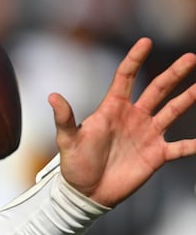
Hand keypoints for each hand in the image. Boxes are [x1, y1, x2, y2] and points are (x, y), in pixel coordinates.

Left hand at [55, 39, 195, 207]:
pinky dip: (195, 145)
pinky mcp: (157, 154)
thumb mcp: (67, 141)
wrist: (86, 193)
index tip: (145, 41)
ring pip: (174, 111)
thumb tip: (52, 96)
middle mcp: (134, 117)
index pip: (126, 78)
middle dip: (174, 73)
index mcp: (112, 109)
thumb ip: (64, 119)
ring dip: (189, 98)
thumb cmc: (75, 165)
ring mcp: (148, 134)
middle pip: (158, 89)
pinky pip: (181, 147)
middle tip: (190, 57)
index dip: (134, 59)